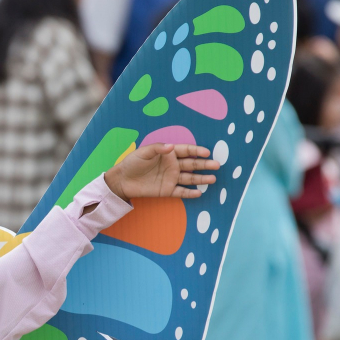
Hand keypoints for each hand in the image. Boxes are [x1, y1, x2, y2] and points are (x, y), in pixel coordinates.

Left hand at [104, 143, 218, 200]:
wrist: (122, 180)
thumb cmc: (132, 163)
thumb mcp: (143, 152)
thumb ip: (158, 148)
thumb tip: (171, 147)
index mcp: (169, 154)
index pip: (187, 151)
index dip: (197, 151)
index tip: (207, 152)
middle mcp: (173, 166)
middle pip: (192, 165)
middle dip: (205, 165)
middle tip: (217, 165)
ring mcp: (171, 178)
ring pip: (190, 178)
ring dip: (201, 179)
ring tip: (213, 179)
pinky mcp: (166, 190)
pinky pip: (180, 192)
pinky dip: (189, 193)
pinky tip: (199, 193)